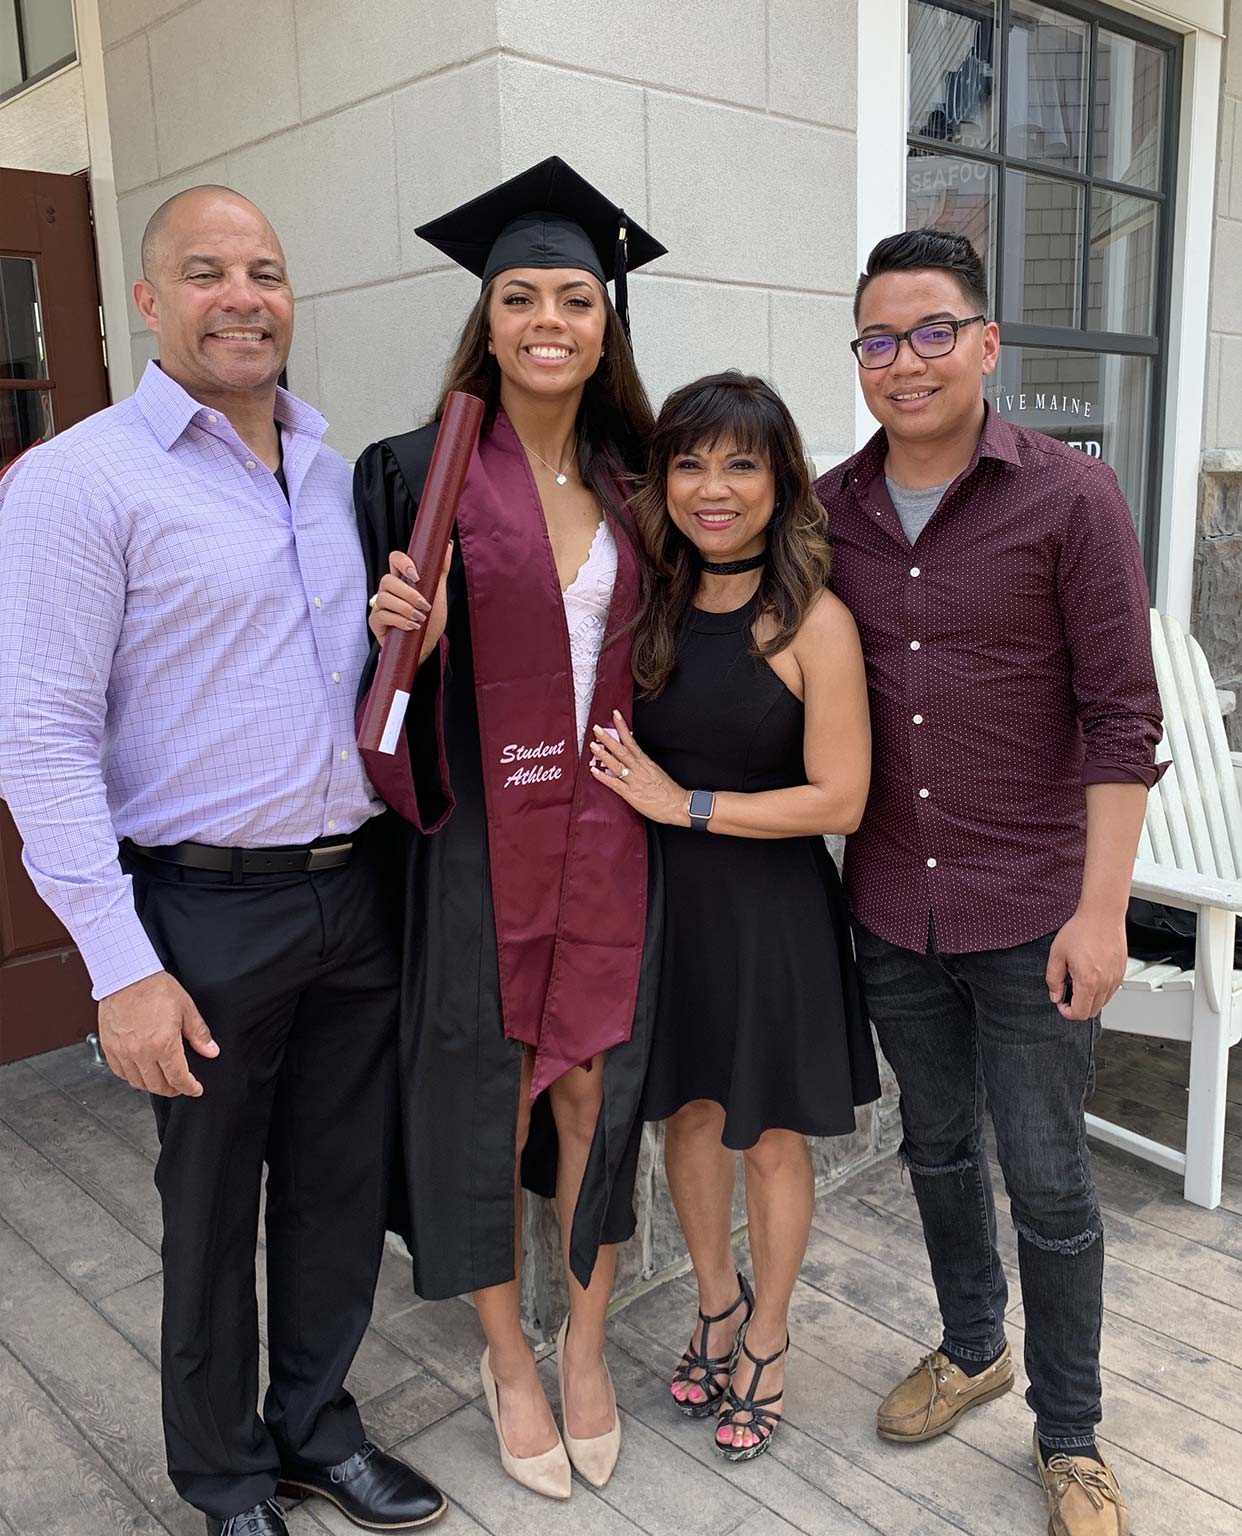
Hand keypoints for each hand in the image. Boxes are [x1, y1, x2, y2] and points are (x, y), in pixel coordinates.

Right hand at [97, 971, 218, 1096]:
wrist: (125, 975)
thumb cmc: (154, 987)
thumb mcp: (186, 1008)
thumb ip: (199, 1034)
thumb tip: (211, 1051)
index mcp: (163, 1044)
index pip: (178, 1078)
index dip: (189, 1088)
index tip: (195, 1089)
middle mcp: (140, 1052)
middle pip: (157, 1086)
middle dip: (172, 1090)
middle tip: (180, 1086)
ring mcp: (122, 1051)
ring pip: (137, 1082)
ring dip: (152, 1085)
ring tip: (162, 1080)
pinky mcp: (109, 1047)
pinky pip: (120, 1072)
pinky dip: (131, 1077)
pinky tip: (140, 1071)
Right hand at [368, 543, 451, 662]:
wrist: (426, 647)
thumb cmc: (430, 620)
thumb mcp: (438, 593)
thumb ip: (440, 569)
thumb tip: (447, 544)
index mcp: (402, 579)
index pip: (395, 559)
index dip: (403, 562)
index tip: (416, 576)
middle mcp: (388, 589)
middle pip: (387, 580)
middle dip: (408, 593)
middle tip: (425, 605)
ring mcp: (380, 605)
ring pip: (384, 598)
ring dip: (405, 608)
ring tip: (420, 619)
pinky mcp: (376, 621)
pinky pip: (381, 615)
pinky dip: (399, 620)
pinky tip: (412, 627)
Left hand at [588, 711, 687, 825]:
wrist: (678, 805)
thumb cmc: (669, 791)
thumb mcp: (656, 771)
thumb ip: (642, 765)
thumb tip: (630, 758)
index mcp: (645, 762)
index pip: (631, 740)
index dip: (622, 728)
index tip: (615, 716)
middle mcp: (639, 768)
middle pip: (621, 750)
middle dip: (608, 738)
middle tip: (597, 728)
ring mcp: (634, 780)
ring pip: (616, 764)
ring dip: (603, 754)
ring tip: (593, 746)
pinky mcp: (631, 794)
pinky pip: (615, 784)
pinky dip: (603, 777)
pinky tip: (594, 771)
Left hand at [1046, 907, 1127, 1020]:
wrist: (1102, 915)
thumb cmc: (1081, 930)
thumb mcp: (1057, 954)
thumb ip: (1054, 979)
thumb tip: (1055, 995)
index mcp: (1088, 981)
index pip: (1079, 1013)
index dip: (1066, 1012)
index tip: (1061, 1003)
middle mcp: (1105, 983)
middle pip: (1092, 1012)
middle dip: (1077, 1007)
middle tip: (1067, 994)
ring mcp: (1115, 978)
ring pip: (1103, 1003)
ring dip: (1089, 999)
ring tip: (1078, 982)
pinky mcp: (1121, 973)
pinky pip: (1111, 991)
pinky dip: (1100, 991)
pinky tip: (1090, 976)